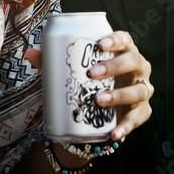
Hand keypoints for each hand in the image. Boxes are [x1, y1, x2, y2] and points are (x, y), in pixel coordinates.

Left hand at [25, 29, 153, 140]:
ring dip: (119, 95)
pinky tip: (114, 133)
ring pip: (138, 90)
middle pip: (134, 61)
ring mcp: (142, 90)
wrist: (99, 111)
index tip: (100, 44)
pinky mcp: (142, 111)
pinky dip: (126, 126)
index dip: (116, 40)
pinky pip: (138, 118)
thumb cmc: (90, 82)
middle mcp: (138, 69)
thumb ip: (53, 62)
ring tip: (98, 100)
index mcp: (123, 52)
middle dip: (114, 66)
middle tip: (92, 73)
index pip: (125, 40)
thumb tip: (30, 53)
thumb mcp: (73, 72)